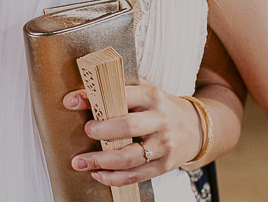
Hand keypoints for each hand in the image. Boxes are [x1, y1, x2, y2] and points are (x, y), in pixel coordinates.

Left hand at [63, 81, 201, 186]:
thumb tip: (79, 93)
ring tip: (81, 162)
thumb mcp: (144, 91)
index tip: (70, 102)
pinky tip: (98, 174)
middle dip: (102, 131)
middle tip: (86, 130)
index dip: (92, 99)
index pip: (119, 95)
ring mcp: (163, 145)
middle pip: (127, 127)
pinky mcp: (164, 165)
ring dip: (102, 161)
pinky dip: (114, 178)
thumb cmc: (161, 107)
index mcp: (151, 96)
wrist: (197, 128)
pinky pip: (136, 175)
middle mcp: (159, 120)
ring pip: (129, 157)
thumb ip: (117, 90)